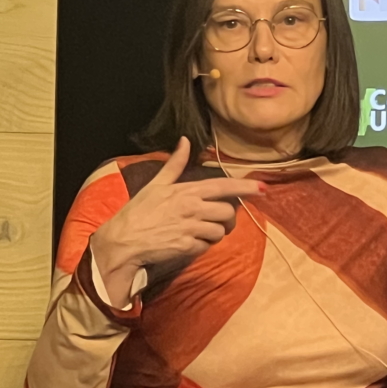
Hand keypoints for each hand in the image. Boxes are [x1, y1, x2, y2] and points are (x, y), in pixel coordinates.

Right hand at [90, 137, 264, 305]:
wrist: (123, 241)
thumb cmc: (139, 212)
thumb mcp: (156, 184)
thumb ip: (175, 164)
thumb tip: (185, 141)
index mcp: (187, 191)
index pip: (224, 187)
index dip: (246, 188)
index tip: (263, 189)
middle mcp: (192, 208)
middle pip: (228, 212)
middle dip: (228, 219)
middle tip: (219, 221)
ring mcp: (191, 228)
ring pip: (220, 231)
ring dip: (215, 234)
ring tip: (200, 232)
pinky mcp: (187, 247)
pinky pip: (207, 246)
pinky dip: (202, 246)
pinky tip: (188, 242)